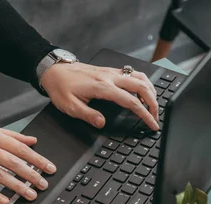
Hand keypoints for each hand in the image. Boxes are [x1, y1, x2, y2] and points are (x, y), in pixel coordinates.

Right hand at [0, 125, 55, 203]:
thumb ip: (13, 136)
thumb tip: (33, 141)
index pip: (20, 149)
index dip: (37, 160)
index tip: (49, 169)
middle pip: (12, 163)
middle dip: (30, 175)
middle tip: (43, 184)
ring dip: (16, 186)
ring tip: (29, 194)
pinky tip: (5, 201)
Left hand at [41, 62, 159, 130]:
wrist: (54, 70)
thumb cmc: (61, 87)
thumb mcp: (70, 106)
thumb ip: (88, 115)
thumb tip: (102, 123)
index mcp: (102, 87)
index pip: (131, 101)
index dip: (144, 114)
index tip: (152, 124)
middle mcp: (110, 77)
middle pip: (142, 87)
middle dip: (153, 103)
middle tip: (156, 117)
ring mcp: (112, 72)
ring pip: (140, 77)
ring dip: (151, 91)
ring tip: (153, 105)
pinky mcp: (110, 71)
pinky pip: (133, 73)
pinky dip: (143, 83)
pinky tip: (144, 91)